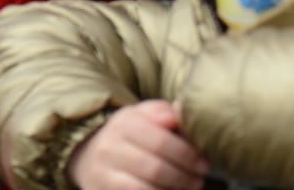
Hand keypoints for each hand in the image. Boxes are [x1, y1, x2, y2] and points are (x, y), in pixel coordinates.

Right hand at [68, 100, 209, 189]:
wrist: (89, 156)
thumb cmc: (129, 137)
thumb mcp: (143, 116)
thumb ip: (165, 112)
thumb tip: (181, 111)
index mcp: (123, 123)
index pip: (162, 141)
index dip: (188, 155)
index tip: (204, 163)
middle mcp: (109, 148)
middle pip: (157, 168)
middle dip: (185, 177)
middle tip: (199, 179)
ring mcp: (103, 174)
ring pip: (148, 188)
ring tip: (189, 187)